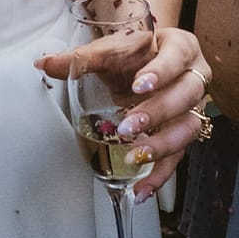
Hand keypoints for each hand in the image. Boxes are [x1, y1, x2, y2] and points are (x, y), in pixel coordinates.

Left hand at [38, 26, 210, 199]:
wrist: (148, 61)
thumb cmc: (133, 53)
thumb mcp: (110, 50)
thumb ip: (80, 58)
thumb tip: (43, 64)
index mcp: (180, 48)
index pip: (176, 58)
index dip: (161, 73)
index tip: (140, 85)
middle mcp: (194, 77)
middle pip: (186, 96)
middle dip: (157, 113)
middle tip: (128, 125)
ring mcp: (192, 108)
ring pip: (188, 128)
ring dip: (162, 146)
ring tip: (133, 157)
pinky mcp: (183, 134)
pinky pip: (178, 157)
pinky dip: (160, 175)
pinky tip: (141, 190)